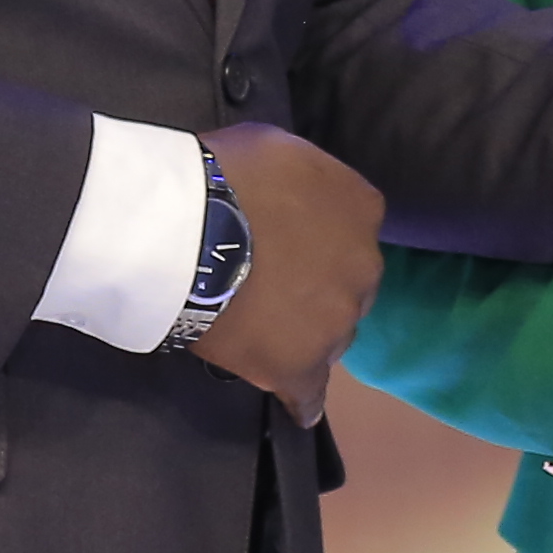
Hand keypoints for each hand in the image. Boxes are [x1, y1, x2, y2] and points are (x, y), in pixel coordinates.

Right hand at [190, 122, 384, 426]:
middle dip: (317, 285)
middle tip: (268, 283)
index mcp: (362, 207)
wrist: (187, 229)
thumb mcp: (279, 148)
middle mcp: (364, 266)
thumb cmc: (225, 174)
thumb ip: (304, 178)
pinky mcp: (299, 365)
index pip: (352, 230)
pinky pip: (308, 392)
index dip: (317, 239)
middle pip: (346, 285)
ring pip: (329, 335)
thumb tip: (295, 196)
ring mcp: (335, 321)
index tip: (285, 243)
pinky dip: (300, 397)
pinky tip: (292, 403)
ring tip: (259, 329)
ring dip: (303, 332)